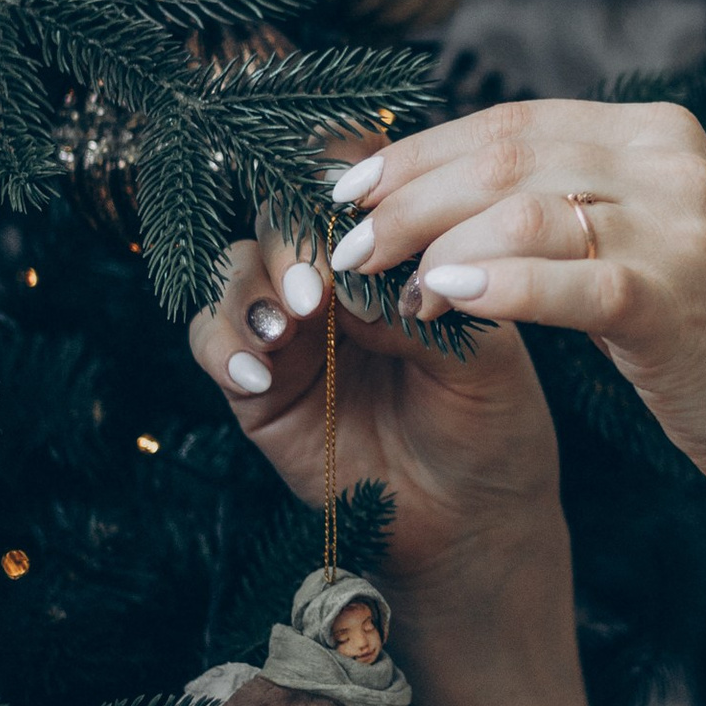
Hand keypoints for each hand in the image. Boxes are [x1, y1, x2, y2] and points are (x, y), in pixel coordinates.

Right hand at [190, 180, 603, 705]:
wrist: (473, 522)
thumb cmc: (492, 428)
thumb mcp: (484, 356)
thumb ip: (429, 304)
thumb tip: (362, 266)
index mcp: (396, 256)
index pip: (350, 192)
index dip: (336, 183)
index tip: (349, 199)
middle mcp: (336, 283)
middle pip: (282, 221)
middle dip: (293, 242)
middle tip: (320, 287)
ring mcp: (290, 332)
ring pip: (236, 272)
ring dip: (253, 288)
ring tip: (289, 324)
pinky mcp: (258, 387)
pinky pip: (212, 343)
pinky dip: (223, 346)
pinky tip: (259, 376)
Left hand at [320, 100, 705, 547]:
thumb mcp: (655, 241)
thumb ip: (577, 203)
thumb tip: (452, 194)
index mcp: (656, 135)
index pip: (512, 120)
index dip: (419, 149)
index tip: (349, 186)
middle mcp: (668, 163)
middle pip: (504, 153)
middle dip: (408, 193)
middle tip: (346, 238)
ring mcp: (678, 226)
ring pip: (520, 205)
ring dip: (434, 242)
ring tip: (385, 280)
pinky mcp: (675, 297)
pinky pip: (564, 277)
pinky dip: (495, 283)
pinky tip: (442, 298)